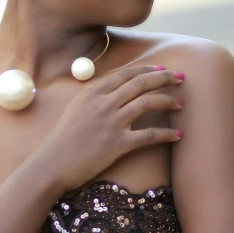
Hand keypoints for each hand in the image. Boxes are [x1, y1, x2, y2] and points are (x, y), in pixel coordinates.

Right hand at [35, 64, 183, 193]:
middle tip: (180, 78)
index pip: (126, 73)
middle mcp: (104, 103)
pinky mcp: (118, 144)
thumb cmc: (63, 138)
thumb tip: (114, 87)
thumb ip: (95, 95)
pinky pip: (149, 135)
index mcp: (93, 91)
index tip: (162, 69)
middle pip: (141, 83)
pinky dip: (167, 134)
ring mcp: (112, 122)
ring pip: (147, 103)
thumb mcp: (76, 107)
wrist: (52, 163)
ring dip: (168, 101)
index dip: (148, 69)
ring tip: (180, 104)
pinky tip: (178, 135)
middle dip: (164, 78)